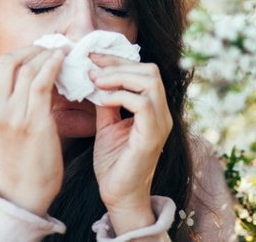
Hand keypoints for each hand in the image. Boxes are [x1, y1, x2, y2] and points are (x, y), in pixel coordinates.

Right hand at [0, 45, 65, 216]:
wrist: (25, 191)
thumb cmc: (23, 158)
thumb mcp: (9, 125)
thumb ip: (16, 100)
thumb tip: (38, 72)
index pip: (4, 65)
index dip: (25, 51)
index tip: (43, 48)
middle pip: (12, 60)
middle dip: (36, 48)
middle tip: (55, 46)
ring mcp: (12, 115)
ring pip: (29, 68)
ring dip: (49, 55)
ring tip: (64, 51)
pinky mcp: (32, 121)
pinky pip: (42, 83)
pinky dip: (53, 66)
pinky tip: (63, 60)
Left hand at [89, 53, 172, 212]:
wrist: (118, 196)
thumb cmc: (114, 164)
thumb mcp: (107, 124)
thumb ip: (106, 101)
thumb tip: (95, 76)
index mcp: (154, 109)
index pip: (143, 71)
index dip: (118, 60)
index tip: (92, 58)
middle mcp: (163, 113)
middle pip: (150, 70)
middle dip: (118, 63)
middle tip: (92, 67)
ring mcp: (161, 124)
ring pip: (149, 81)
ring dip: (119, 76)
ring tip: (96, 80)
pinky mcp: (152, 136)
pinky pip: (143, 103)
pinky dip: (120, 95)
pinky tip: (102, 99)